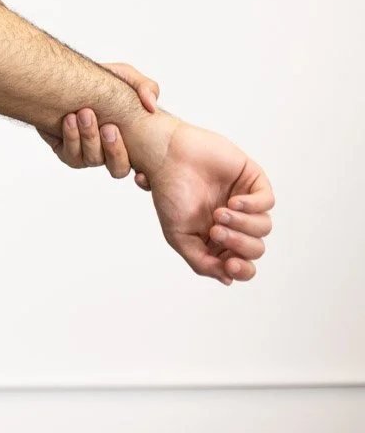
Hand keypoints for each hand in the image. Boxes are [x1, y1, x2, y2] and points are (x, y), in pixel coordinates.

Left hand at [35, 62, 160, 181]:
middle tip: (108, 127)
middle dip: (114, 150)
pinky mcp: (66, 150)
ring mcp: (88, 153)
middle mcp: (110, 152)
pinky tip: (69, 120)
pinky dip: (71, 138)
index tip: (142, 174)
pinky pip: (69, 155)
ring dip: (89, 139)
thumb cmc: (101, 81)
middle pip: (118, 168)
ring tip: (84, 114)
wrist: (66, 79)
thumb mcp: (126, 77)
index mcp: (131, 142)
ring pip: (92, 160)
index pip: (144, 173)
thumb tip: (151, 106)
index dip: (145, 181)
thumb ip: (145, 87)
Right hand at [143, 117, 274, 283]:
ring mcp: (245, 202)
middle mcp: (234, 223)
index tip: (230, 264)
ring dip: (243, 224)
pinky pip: (267, 203)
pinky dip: (252, 206)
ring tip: (220, 212)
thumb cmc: (169, 192)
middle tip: (216, 229)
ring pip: (264, 228)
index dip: (241, 269)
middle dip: (238, 243)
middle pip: (255, 248)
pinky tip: (233, 201)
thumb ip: (201, 261)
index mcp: (216, 239)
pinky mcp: (252, 182)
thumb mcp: (178, 235)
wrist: (167, 156)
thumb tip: (228, 279)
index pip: (241, 264)